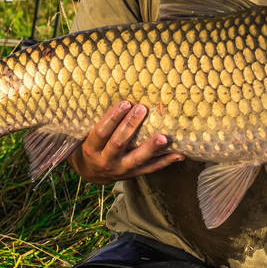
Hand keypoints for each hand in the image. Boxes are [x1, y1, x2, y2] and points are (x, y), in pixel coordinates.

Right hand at [67, 101, 184, 183]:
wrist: (92, 173)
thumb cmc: (92, 146)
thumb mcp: (87, 134)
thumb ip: (101, 119)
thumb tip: (120, 93)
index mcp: (91, 148)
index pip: (101, 132)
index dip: (112, 117)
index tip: (125, 103)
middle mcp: (105, 161)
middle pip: (118, 143)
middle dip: (130, 125)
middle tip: (142, 109)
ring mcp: (121, 170)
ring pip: (137, 159)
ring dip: (151, 147)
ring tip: (164, 137)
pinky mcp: (134, 174)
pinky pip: (151, 168)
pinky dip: (165, 161)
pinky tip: (178, 153)